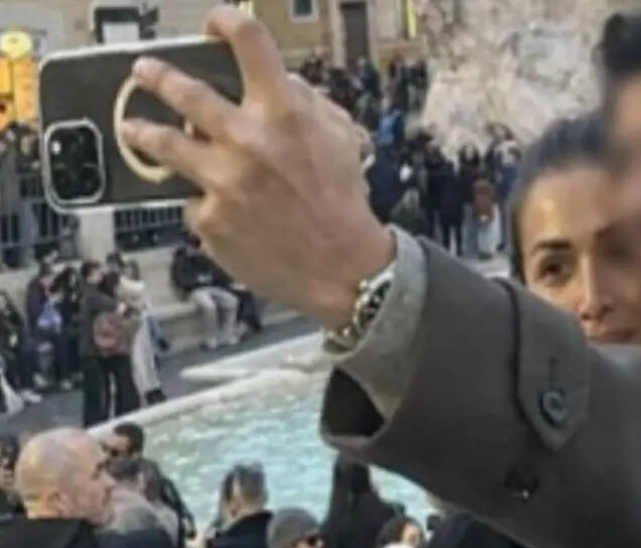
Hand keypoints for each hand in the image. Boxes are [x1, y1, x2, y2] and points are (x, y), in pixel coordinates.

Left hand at [119, 8, 392, 329]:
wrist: (341, 267)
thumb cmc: (343, 204)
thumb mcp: (343, 139)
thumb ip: (308, 104)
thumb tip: (280, 81)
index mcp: (285, 113)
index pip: (250, 43)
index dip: (227, 23)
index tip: (216, 23)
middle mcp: (247, 141)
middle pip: (184, 90)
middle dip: (158, 76)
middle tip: (146, 72)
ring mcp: (222, 180)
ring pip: (163, 144)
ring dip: (143, 130)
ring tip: (133, 127)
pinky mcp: (208, 218)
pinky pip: (193, 199)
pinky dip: (203, 201)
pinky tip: (217, 208)